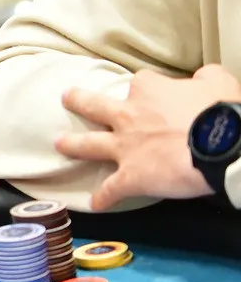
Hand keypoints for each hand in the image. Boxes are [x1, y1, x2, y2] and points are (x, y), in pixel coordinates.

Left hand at [56, 65, 240, 209]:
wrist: (220, 146)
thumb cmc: (222, 112)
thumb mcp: (218, 82)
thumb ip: (205, 77)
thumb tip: (200, 77)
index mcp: (149, 90)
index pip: (142, 83)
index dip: (148, 89)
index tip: (154, 94)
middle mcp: (129, 115)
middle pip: (96, 105)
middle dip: (79, 101)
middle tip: (66, 98)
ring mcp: (125, 147)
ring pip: (90, 144)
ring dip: (72, 145)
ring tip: (59, 144)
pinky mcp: (131, 176)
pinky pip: (111, 189)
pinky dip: (103, 198)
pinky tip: (95, 204)